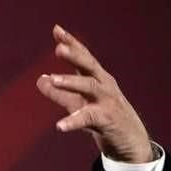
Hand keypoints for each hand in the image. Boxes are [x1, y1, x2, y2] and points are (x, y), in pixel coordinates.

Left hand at [36, 25, 153, 163]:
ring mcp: (107, 101)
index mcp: (97, 78)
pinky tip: (60, 126)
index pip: (84, 57)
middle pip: (89, 66)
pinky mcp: (107, 119)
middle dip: (75, 55)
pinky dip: (73, 122)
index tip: (57, 29)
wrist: (130, 140)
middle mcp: (104, 85)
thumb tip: (40, 79)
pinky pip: (88, 119)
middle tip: (58, 48)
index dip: (71, 43)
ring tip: (52, 79)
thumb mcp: (78, 103)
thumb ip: (59, 92)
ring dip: (70, 82)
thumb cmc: (103, 118)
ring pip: (89, 87)